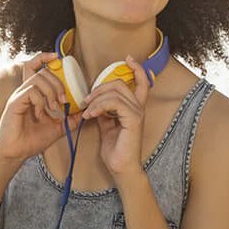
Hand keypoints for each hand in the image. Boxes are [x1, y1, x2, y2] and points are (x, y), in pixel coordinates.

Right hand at [0, 53, 73, 165]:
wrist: (17, 153)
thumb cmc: (32, 140)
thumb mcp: (57, 128)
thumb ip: (70, 119)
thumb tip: (84, 111)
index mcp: (33, 93)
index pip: (37, 66)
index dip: (45, 57)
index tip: (58, 58)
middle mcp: (25, 91)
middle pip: (43, 72)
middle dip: (58, 83)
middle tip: (64, 101)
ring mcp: (19, 96)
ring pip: (38, 79)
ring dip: (51, 92)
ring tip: (54, 108)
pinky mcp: (14, 102)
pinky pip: (31, 91)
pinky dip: (41, 101)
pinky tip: (41, 114)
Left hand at [79, 59, 151, 185]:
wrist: (121, 169)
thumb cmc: (115, 151)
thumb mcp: (107, 127)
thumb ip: (104, 112)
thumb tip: (95, 102)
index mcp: (134, 108)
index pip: (142, 82)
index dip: (137, 68)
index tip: (127, 59)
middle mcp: (138, 108)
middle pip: (120, 83)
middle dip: (100, 87)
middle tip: (86, 100)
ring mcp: (137, 113)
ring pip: (116, 91)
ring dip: (97, 98)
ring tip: (87, 110)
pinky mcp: (133, 119)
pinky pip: (115, 102)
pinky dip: (100, 106)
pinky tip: (91, 114)